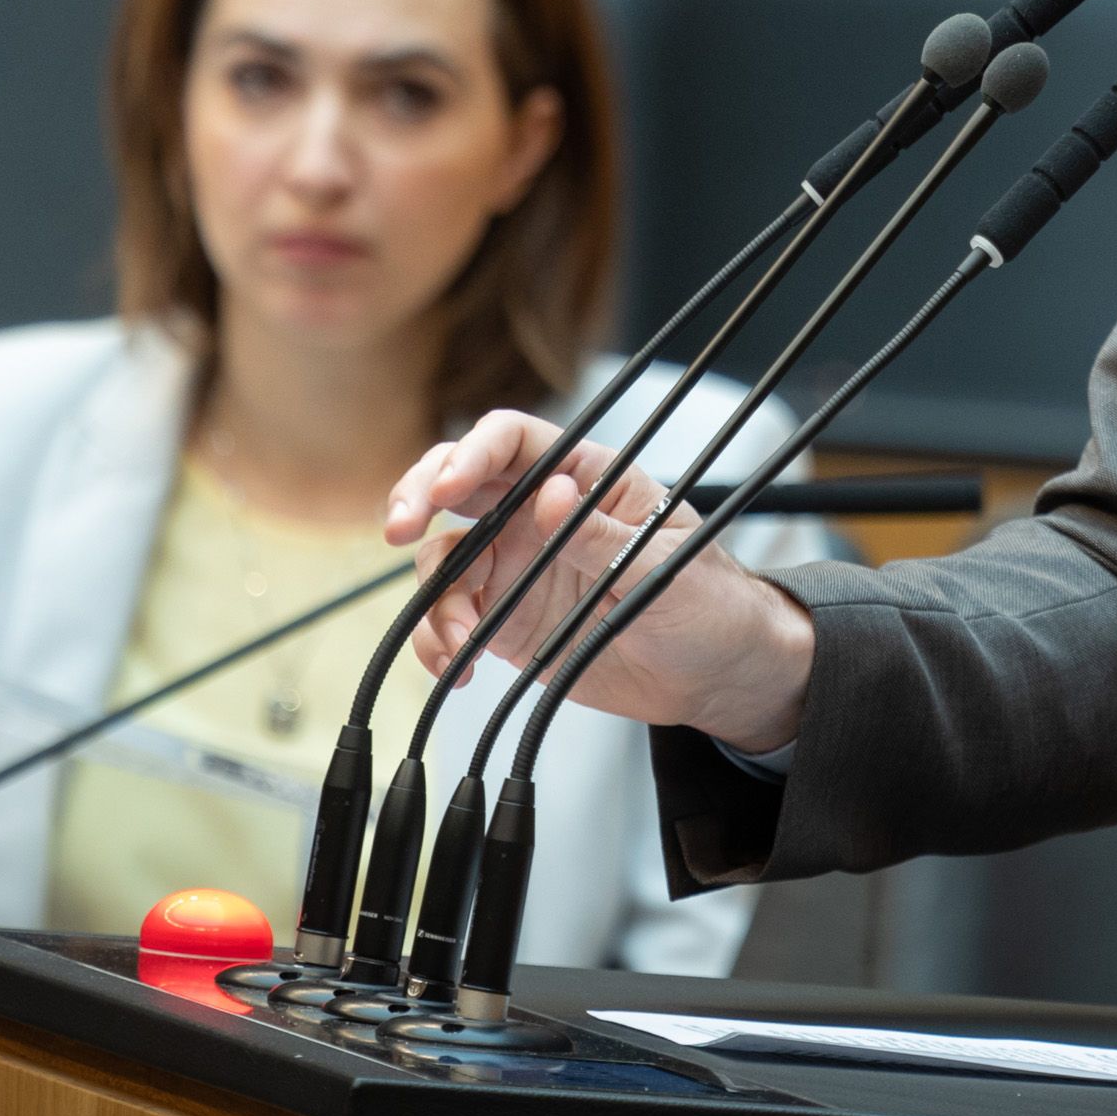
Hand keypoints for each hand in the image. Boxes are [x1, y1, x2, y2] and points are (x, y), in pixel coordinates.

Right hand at [383, 410, 816, 753]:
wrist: (715, 674)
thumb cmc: (708, 602)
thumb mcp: (662, 565)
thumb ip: (599, 536)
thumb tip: (547, 494)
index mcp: (585, 478)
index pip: (514, 440)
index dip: (473, 453)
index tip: (448, 489)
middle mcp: (539, 513)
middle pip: (457, 484)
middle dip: (417, 497)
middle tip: (401, 529)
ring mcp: (518, 566)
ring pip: (444, 558)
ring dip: (434, 598)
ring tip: (459, 643)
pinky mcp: (506, 620)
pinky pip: (451, 618)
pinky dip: (438, 642)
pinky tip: (454, 666)